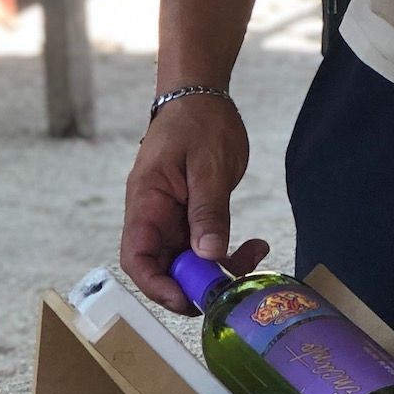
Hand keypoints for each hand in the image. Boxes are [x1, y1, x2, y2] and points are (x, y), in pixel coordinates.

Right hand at [121, 94, 269, 312]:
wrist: (202, 95)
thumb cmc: (197, 121)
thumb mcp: (208, 166)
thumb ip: (207, 211)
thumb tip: (208, 255)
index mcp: (146, 202)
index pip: (137, 258)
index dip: (157, 286)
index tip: (188, 299)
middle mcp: (154, 215)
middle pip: (163, 266)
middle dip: (194, 284)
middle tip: (230, 288)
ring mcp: (173, 216)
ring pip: (187, 260)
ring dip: (217, 269)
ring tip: (252, 259)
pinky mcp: (192, 214)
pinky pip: (204, 245)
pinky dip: (227, 252)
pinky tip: (256, 246)